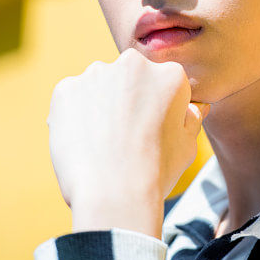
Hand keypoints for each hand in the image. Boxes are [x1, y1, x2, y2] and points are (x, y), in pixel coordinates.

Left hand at [47, 48, 209, 237]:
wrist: (114, 195)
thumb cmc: (156, 172)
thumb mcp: (188, 145)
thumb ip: (191, 118)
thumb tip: (193, 107)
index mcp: (170, 75)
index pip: (163, 84)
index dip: (157, 110)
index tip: (152, 132)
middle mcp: (133, 64)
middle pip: (130, 79)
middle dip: (127, 99)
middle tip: (126, 136)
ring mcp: (95, 74)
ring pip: (99, 86)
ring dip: (100, 105)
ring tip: (102, 143)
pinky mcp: (66, 89)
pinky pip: (72, 98)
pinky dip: (75, 115)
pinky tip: (84, 142)